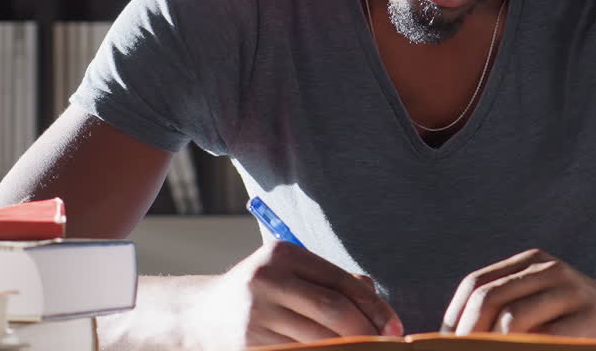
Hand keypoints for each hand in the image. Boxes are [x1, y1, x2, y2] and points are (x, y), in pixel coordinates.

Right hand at [205, 240, 404, 347]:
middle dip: (365, 331)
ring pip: (318, 339)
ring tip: (362, 349)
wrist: (201, 316)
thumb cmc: (260, 292)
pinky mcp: (248, 345)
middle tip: (384, 343)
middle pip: (332, 310)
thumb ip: (332, 281)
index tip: (395, 326)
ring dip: (346, 348)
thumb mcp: (291, 273)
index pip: (342, 282)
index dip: (375, 307)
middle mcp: (266, 280)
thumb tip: (376, 300)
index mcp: (282, 255)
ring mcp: (255, 315)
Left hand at [442, 249, 595, 349]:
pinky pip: (546, 340)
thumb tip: (457, 338)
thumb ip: (507, 310)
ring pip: (512, 321)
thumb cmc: (580, 320)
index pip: (476, 284)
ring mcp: (571, 291)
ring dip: (493, 348)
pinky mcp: (590, 318)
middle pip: (488, 299)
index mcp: (532, 261)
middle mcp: (550, 269)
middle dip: (468, 335)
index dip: (454, 317)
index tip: (447, 345)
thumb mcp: (543, 303)